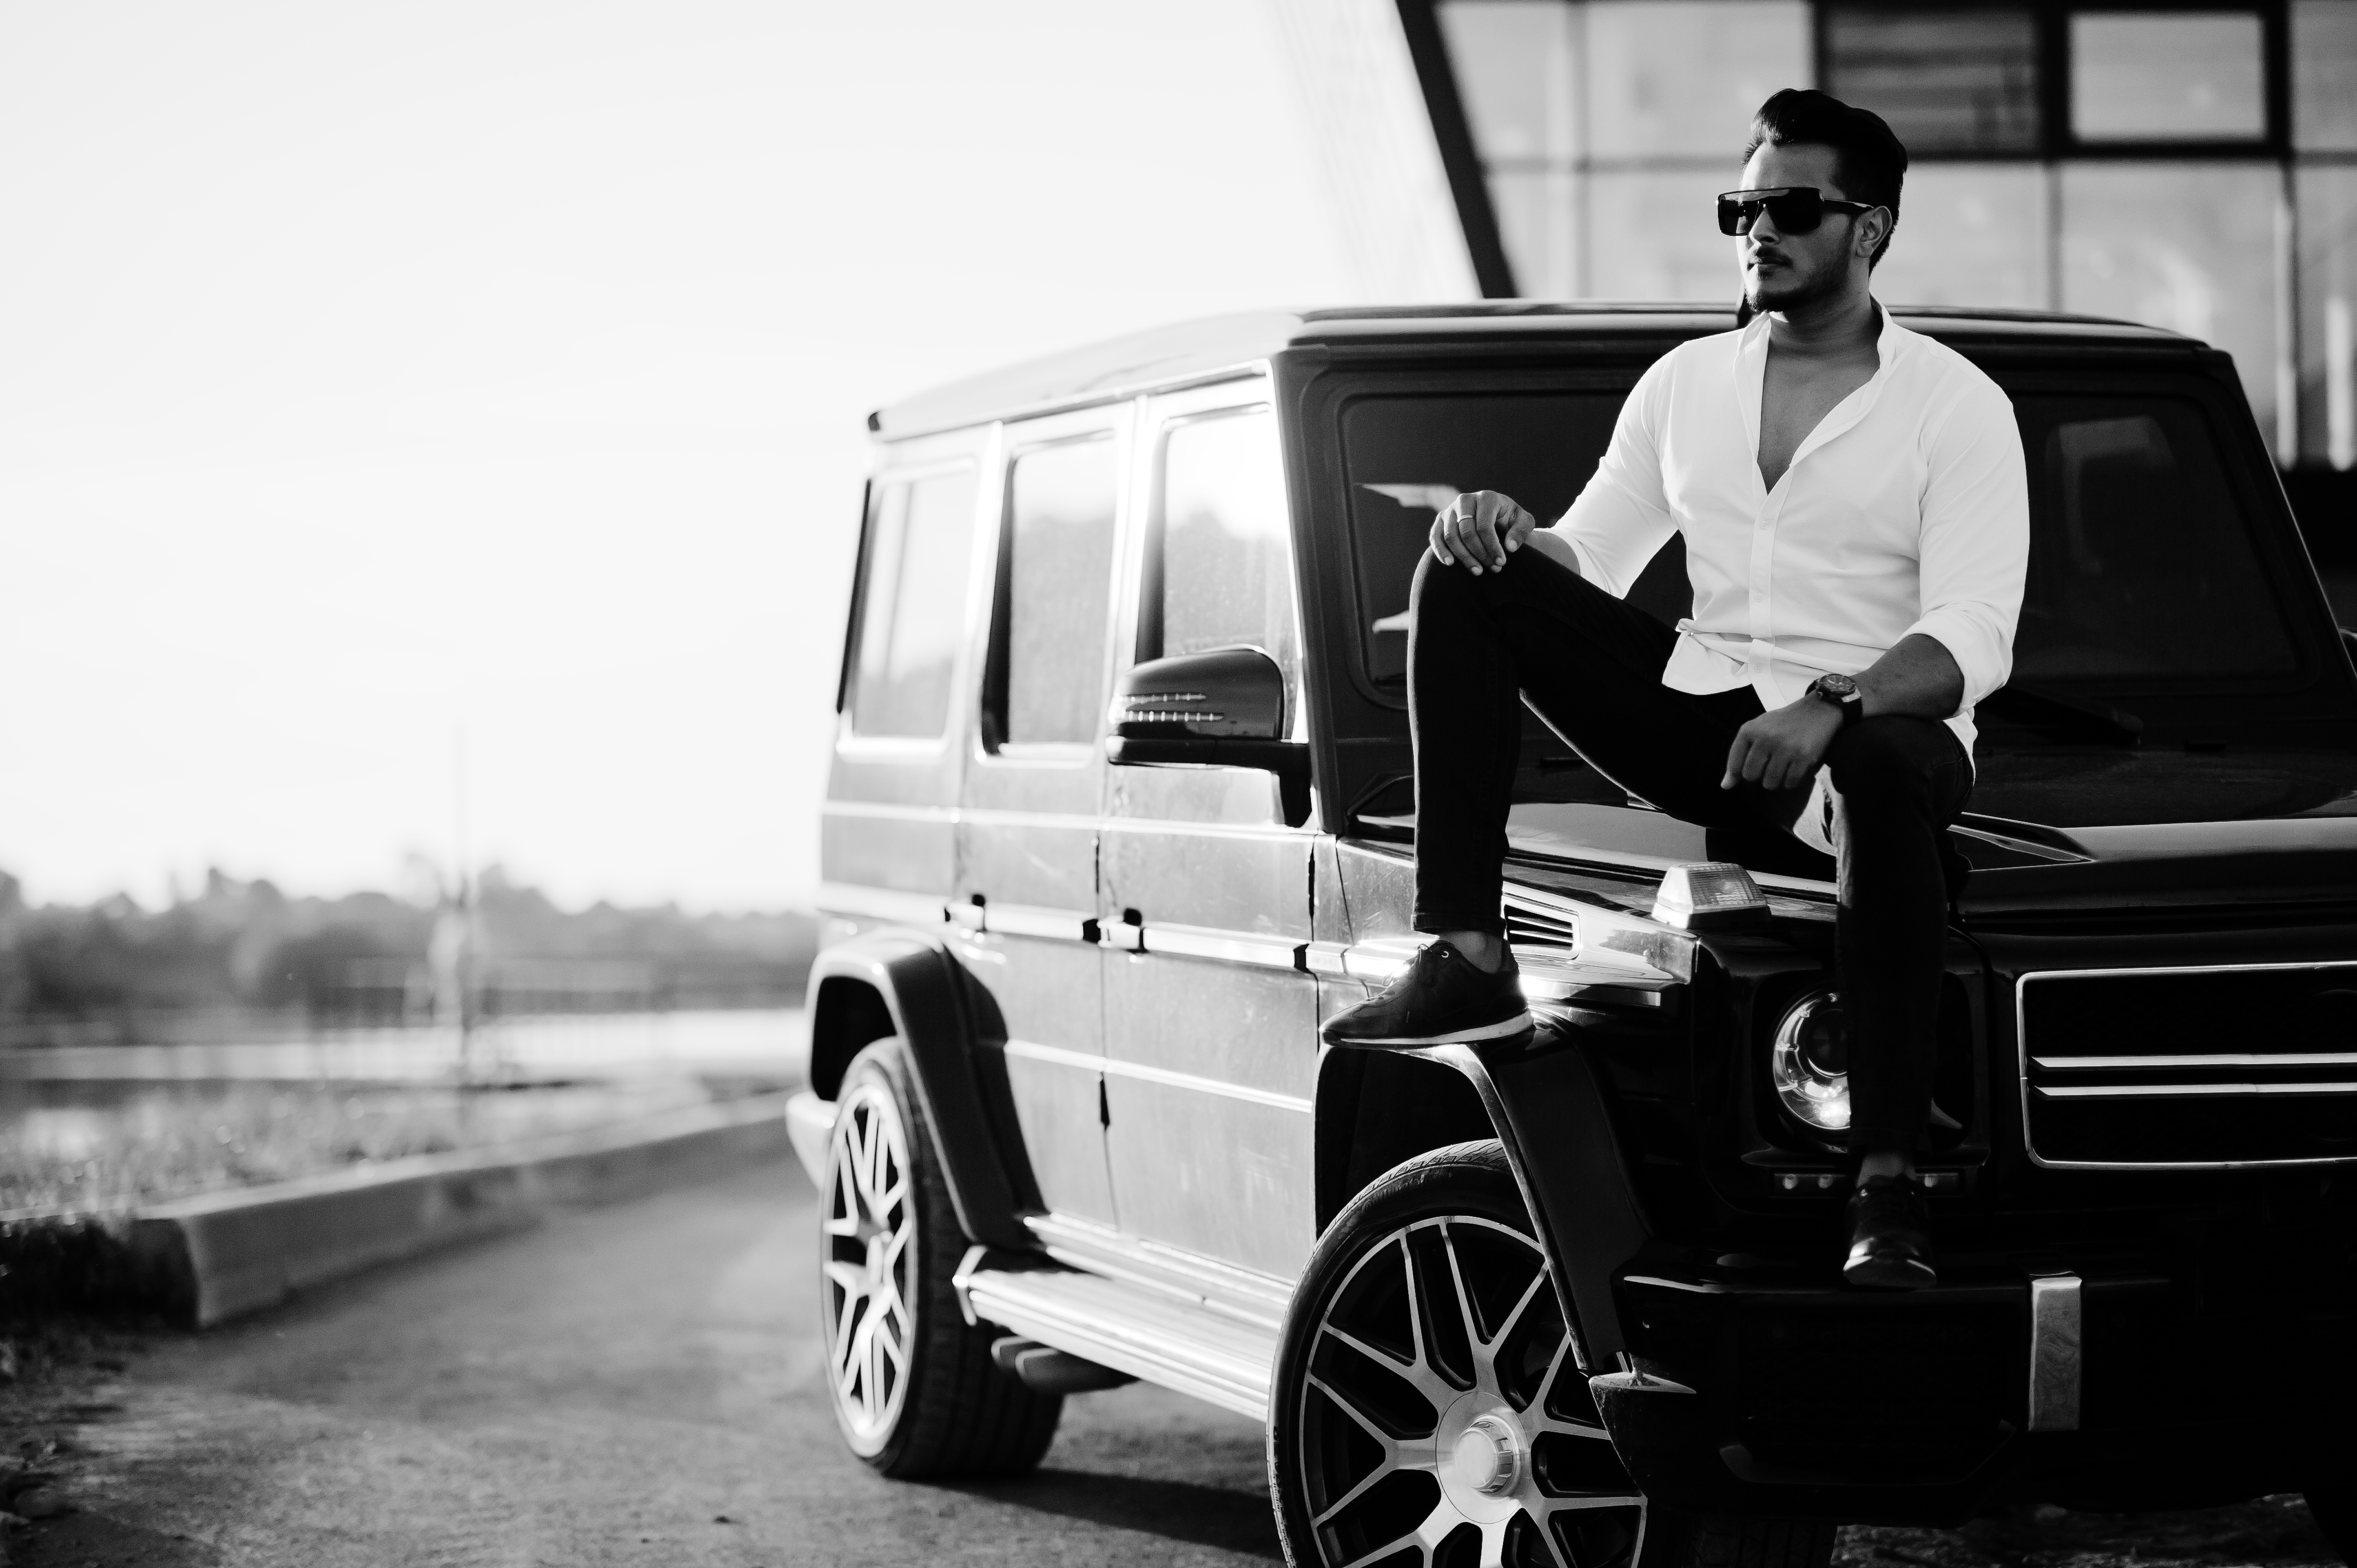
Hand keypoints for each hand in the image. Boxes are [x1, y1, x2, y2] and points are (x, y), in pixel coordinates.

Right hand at [1429, 491, 1536, 574]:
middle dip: (1480, 554)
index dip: (1492, 547)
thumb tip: (1510, 547)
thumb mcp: (1523, 521)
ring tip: (1477, 571)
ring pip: (1451, 536)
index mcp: (1487, 497)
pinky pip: (1435, 536)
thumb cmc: (1510, 519)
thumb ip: (1521, 531)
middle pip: (1467, 532)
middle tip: (1493, 569)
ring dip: (1464, 557)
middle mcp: (1465, 500)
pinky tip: (1450, 564)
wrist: (1494, 516)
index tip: (1502, 562)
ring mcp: (1450, 509)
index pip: (1484, 526)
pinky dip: (1440, 551)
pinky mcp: (1440, 520)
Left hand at [1721, 697, 1843, 792]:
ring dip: (1776, 781)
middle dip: (1759, 776)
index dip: (1739, 773)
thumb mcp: (1757, 730)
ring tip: (1783, 768)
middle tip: (1770, 766)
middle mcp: (1765, 738)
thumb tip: (1725, 786)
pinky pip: (1790, 783)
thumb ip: (1739, 756)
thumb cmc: (1783, 723)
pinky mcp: (1803, 757)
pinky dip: (1791, 782)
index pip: (1735, 765)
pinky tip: (1794, 770)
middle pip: (1751, 776)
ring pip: (1770, 783)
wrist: (1817, 710)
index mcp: (1749, 730)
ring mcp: (1785, 748)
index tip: (1749, 770)